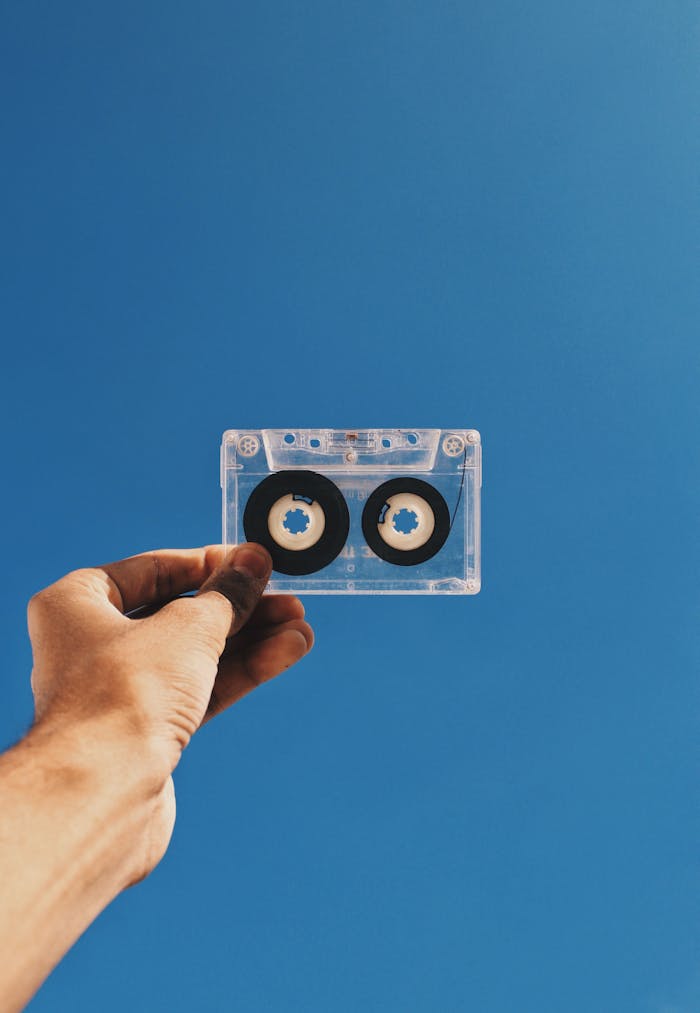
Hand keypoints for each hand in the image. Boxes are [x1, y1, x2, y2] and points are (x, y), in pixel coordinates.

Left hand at [26, 543, 312, 879]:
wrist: (104, 792)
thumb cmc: (125, 694)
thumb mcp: (190, 626)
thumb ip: (228, 593)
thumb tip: (254, 561)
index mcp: (75, 604)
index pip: (150, 569)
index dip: (207, 563)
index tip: (250, 561)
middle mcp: (90, 645)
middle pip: (177, 614)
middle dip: (239, 607)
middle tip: (285, 597)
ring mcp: (118, 692)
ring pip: (195, 655)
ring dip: (250, 640)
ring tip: (299, 628)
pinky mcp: (145, 732)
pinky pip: (199, 689)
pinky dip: (240, 671)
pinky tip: (284, 653)